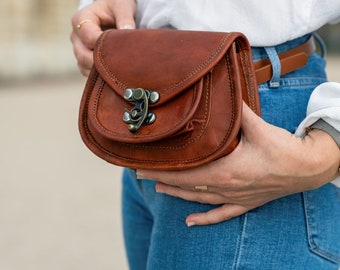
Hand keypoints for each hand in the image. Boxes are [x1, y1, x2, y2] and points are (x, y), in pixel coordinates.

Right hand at [70, 0, 135, 75]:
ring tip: (118, 71)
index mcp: (81, 19)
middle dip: (101, 63)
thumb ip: (125, 18)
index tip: (120, 51)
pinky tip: (114, 75)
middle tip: (121, 67)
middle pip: (83, 56)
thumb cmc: (115, 7)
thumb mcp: (121, 6)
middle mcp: (76, 36)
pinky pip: (88, 73)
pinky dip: (100, 76)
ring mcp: (78, 50)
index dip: (104, 47)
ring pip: (84, 67)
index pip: (89, 38)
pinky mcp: (83, 61)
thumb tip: (128, 32)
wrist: (111, 13)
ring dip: (100, 71)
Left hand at [137, 103, 339, 225]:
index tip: (143, 167)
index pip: (185, 172)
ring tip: (158, 189)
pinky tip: (190, 222)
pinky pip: (221, 214)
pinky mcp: (244, 203)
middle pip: (186, 185)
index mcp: (225, 170)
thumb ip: (237, 111)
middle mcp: (226, 187)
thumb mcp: (258, 127)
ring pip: (198, 198)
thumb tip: (224, 92)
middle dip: (162, 179)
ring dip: (177, 194)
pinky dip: (205, 218)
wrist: (308, 168)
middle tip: (141, 175)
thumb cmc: (282, 149)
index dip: (162, 170)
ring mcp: (235, 197)